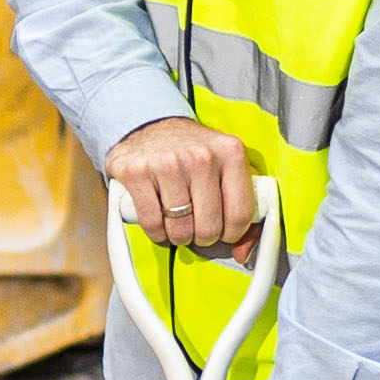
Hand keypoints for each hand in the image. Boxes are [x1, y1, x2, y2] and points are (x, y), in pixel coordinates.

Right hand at [108, 120, 262, 260]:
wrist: (153, 126)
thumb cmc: (193, 154)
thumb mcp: (226, 168)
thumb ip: (242, 210)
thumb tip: (242, 253)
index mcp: (230, 152)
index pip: (240, 214)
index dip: (232, 234)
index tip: (223, 231)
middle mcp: (201, 155)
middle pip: (209, 227)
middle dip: (203, 237)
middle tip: (197, 227)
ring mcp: (167, 163)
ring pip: (180, 230)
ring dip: (179, 236)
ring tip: (178, 222)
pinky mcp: (137, 172)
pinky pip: (152, 224)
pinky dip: (156, 233)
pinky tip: (160, 221)